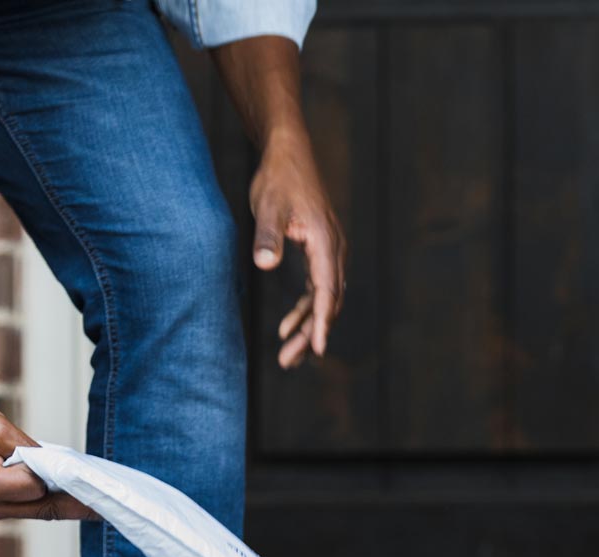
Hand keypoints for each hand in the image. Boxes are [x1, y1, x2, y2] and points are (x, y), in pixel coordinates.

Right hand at [0, 381, 91, 522]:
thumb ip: (28, 448)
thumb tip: (56, 466)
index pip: (34, 488)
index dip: (53, 474)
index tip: (77, 471)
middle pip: (39, 508)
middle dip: (70, 504)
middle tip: (103, 507)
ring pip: (33, 510)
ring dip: (56, 501)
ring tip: (89, 501)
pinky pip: (22, 506)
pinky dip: (40, 499)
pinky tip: (62, 493)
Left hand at [250, 130, 345, 367]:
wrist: (287, 153)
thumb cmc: (277, 179)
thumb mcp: (267, 207)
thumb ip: (267, 237)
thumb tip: (265, 263)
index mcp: (326, 242)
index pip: (326, 291)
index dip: (321, 323)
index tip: (317, 350)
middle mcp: (334, 249)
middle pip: (329, 302)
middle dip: (311, 335)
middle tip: (288, 362)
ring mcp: (329, 251)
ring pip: (324, 299)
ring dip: (308, 328)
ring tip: (287, 356)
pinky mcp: (319, 251)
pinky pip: (317, 289)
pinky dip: (304, 310)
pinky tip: (286, 328)